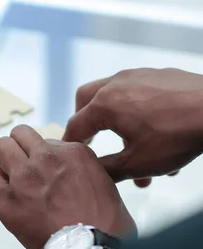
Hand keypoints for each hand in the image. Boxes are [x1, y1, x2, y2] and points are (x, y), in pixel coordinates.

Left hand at [0, 125, 135, 248]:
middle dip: (19, 149)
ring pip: (1, 148)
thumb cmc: (105, 226)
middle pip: (20, 134)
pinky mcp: (7, 200)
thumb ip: (80, 169)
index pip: (46, 141)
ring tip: (12, 182)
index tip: (46, 174)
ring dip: (4, 162)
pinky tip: (2, 197)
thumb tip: (64, 172)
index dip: (43, 158)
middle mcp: (47, 158)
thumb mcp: (104, 183)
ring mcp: (25, 177)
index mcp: (74, 152)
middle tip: (23, 170)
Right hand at [63, 68, 202, 186]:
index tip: (70, 154)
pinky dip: (136, 110)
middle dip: (85, 122)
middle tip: (91, 139)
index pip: (75, 125)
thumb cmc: (177, 137)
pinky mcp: (160, 75)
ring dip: (114, 119)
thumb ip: (107, 170)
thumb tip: (90, 173)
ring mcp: (139, 75)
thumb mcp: (137, 163)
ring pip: (113, 95)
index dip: (70, 144)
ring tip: (129, 143)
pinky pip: (137, 92)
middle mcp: (116, 84)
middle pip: (85, 100)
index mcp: (104, 104)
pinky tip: (154, 130)